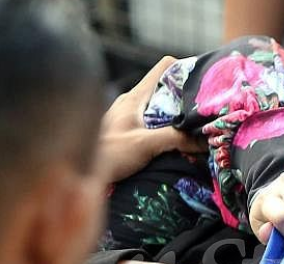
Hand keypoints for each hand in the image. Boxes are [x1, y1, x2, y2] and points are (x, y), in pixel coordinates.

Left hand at [99, 56, 204, 184]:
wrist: (77, 176)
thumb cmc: (106, 155)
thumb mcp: (144, 145)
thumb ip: (174, 139)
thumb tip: (203, 140)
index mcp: (136, 96)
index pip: (165, 67)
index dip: (185, 70)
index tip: (204, 85)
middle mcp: (133, 102)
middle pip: (165, 89)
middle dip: (186, 99)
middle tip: (206, 113)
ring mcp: (129, 117)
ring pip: (160, 109)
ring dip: (177, 118)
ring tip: (195, 131)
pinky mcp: (128, 133)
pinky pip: (153, 124)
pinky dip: (166, 130)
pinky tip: (175, 145)